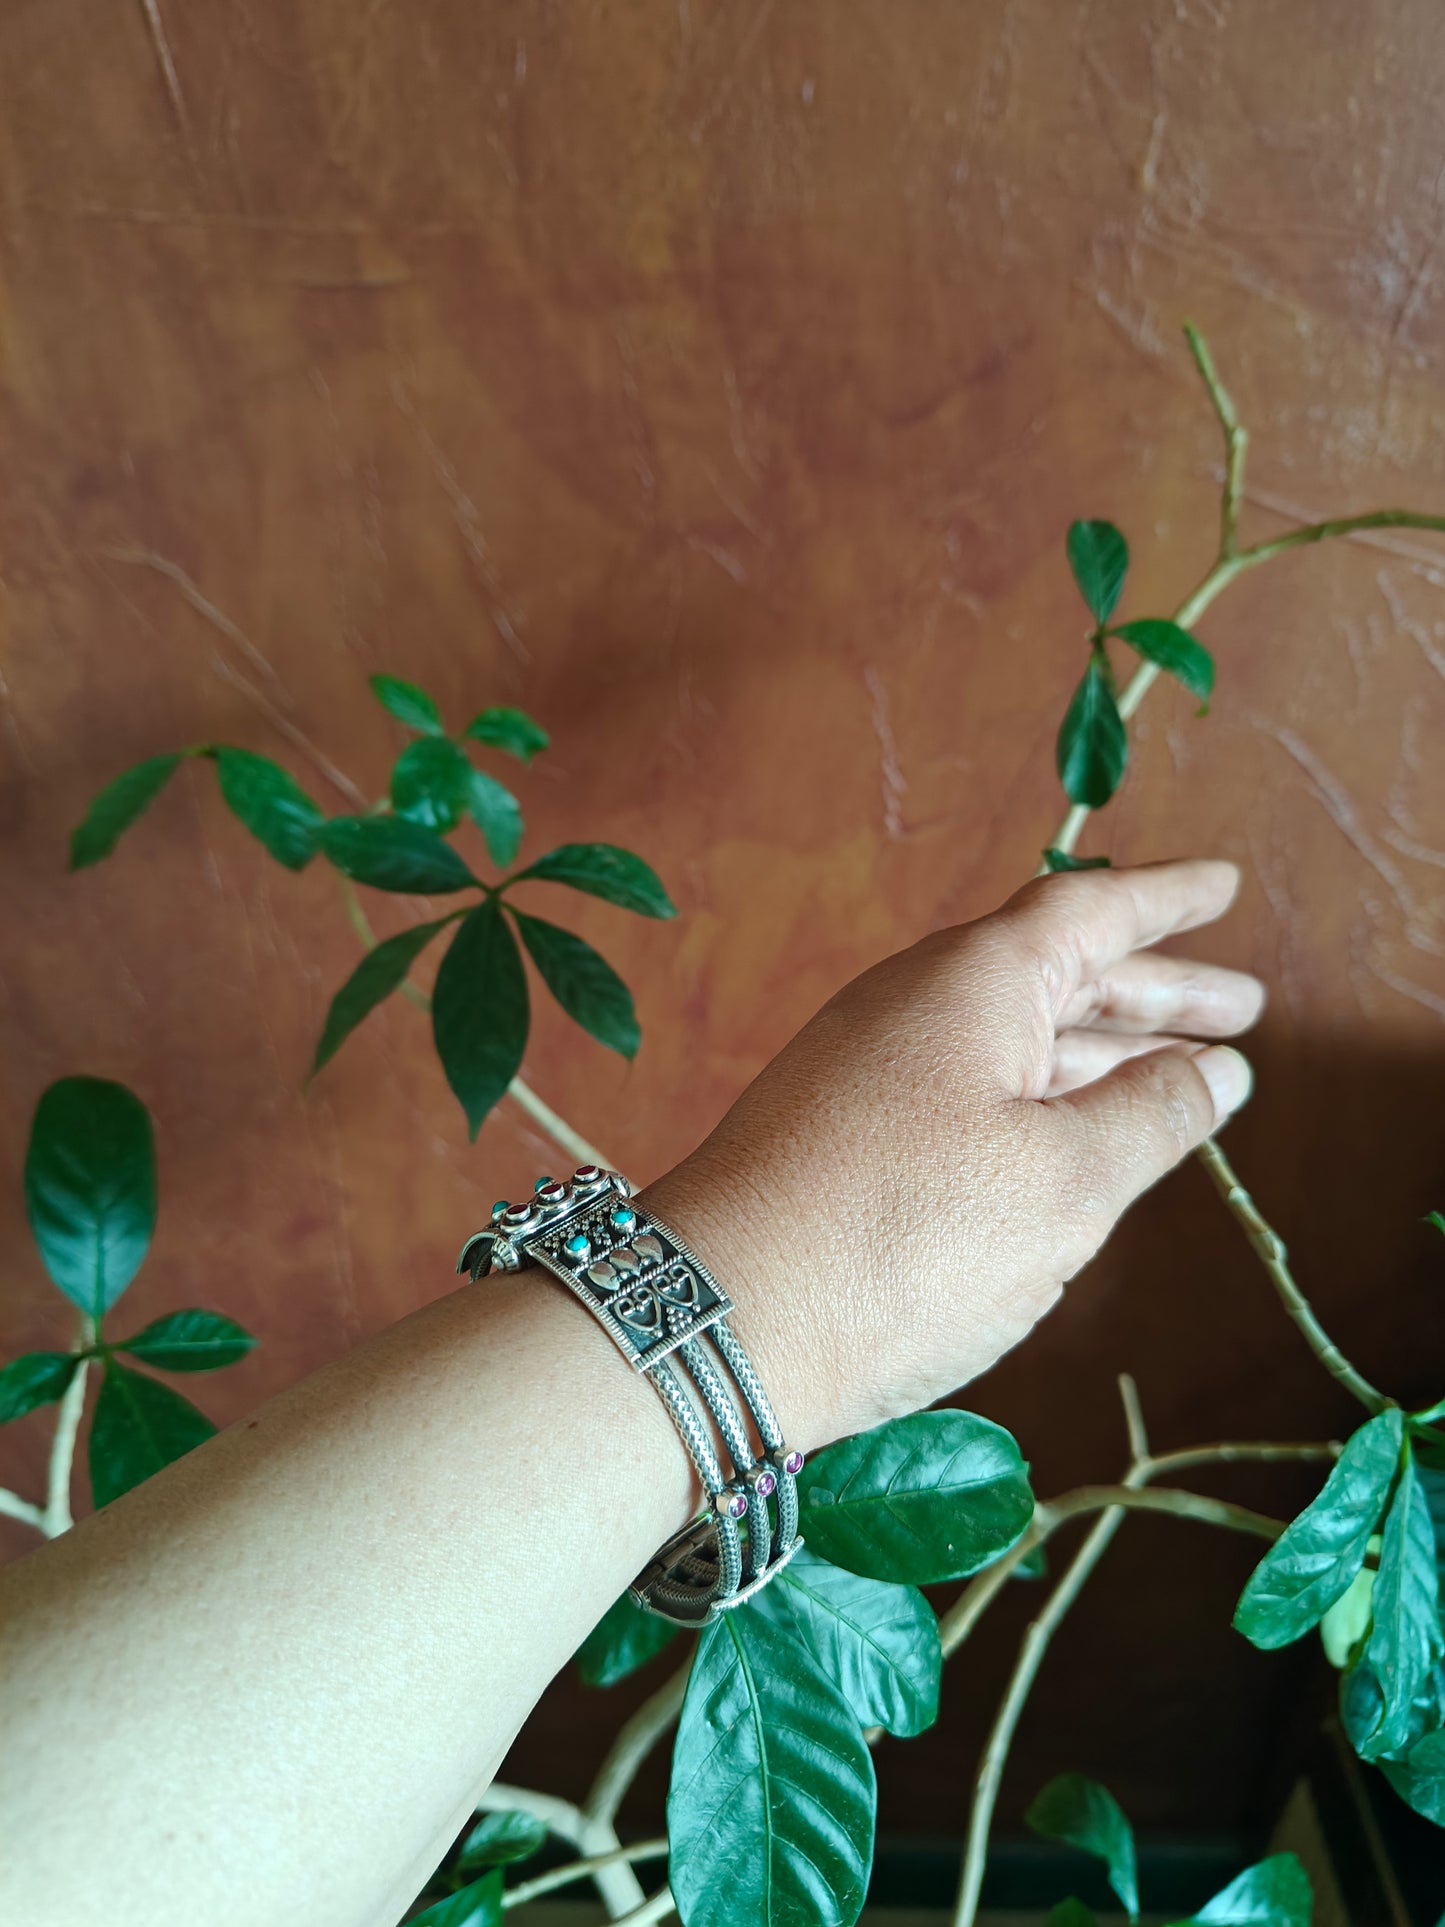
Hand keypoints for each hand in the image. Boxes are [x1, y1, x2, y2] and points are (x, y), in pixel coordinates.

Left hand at [644, 859, 1261, 1448]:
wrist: (718, 1320)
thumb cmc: (905, 1240)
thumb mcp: (1064, 1184)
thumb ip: (1152, 1117)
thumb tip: (1217, 1070)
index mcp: (975, 981)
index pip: (1090, 910)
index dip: (1166, 901)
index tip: (1225, 885)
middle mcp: (914, 1003)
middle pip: (1053, 973)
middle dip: (1152, 989)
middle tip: (1242, 1007)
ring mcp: (869, 1067)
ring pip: (1009, 1037)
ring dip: (1099, 1050)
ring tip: (1186, 1074)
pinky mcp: (841, 1132)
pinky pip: (966, 1086)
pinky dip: (1037, 1098)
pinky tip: (1070, 1140)